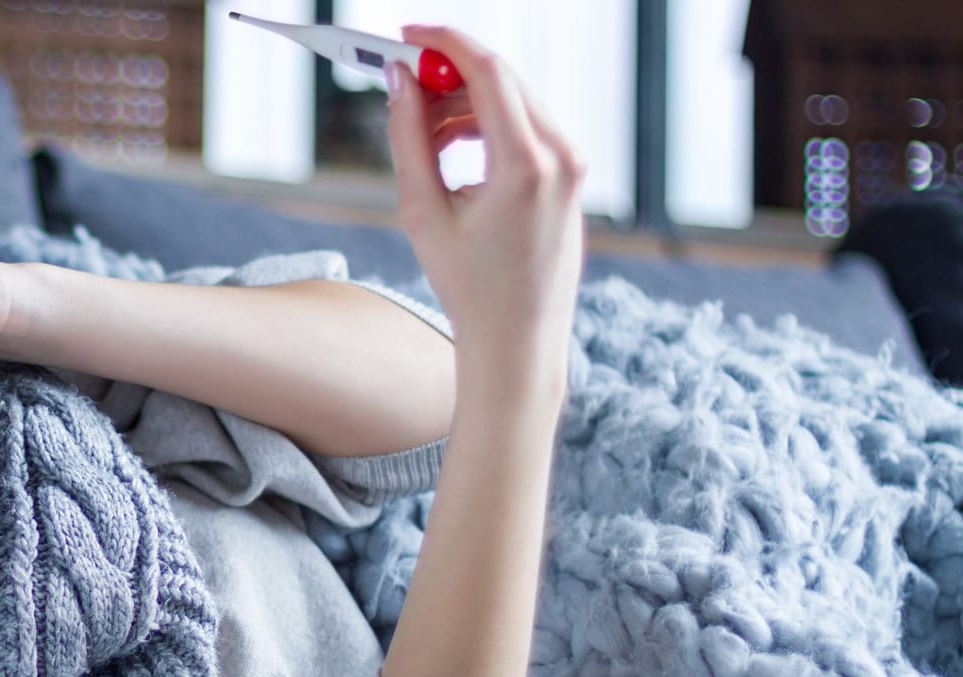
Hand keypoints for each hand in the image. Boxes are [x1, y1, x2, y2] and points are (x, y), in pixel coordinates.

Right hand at [385, 25, 584, 405]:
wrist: (518, 340)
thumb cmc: (468, 287)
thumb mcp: (422, 212)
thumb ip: (408, 139)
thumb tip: (401, 83)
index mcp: (526, 164)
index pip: (487, 70)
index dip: (443, 43)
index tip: (406, 36)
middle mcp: (561, 155)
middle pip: (501, 79)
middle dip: (448, 75)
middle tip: (403, 86)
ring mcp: (574, 164)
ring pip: (513, 102)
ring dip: (464, 105)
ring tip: (424, 142)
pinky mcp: (572, 175)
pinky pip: (527, 128)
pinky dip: (487, 127)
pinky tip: (454, 157)